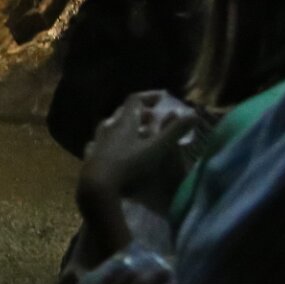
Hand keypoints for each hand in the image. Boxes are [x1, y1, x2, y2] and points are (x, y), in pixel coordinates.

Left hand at [81, 91, 207, 197]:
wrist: (97, 187)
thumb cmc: (130, 165)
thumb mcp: (157, 148)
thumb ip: (175, 132)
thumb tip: (194, 114)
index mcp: (124, 122)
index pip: (135, 100)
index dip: (149, 96)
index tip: (162, 98)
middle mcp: (108, 128)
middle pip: (122, 113)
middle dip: (138, 112)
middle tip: (152, 117)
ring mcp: (97, 142)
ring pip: (109, 127)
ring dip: (123, 126)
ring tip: (135, 133)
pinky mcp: (90, 158)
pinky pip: (99, 144)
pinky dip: (109, 142)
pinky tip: (113, 150)